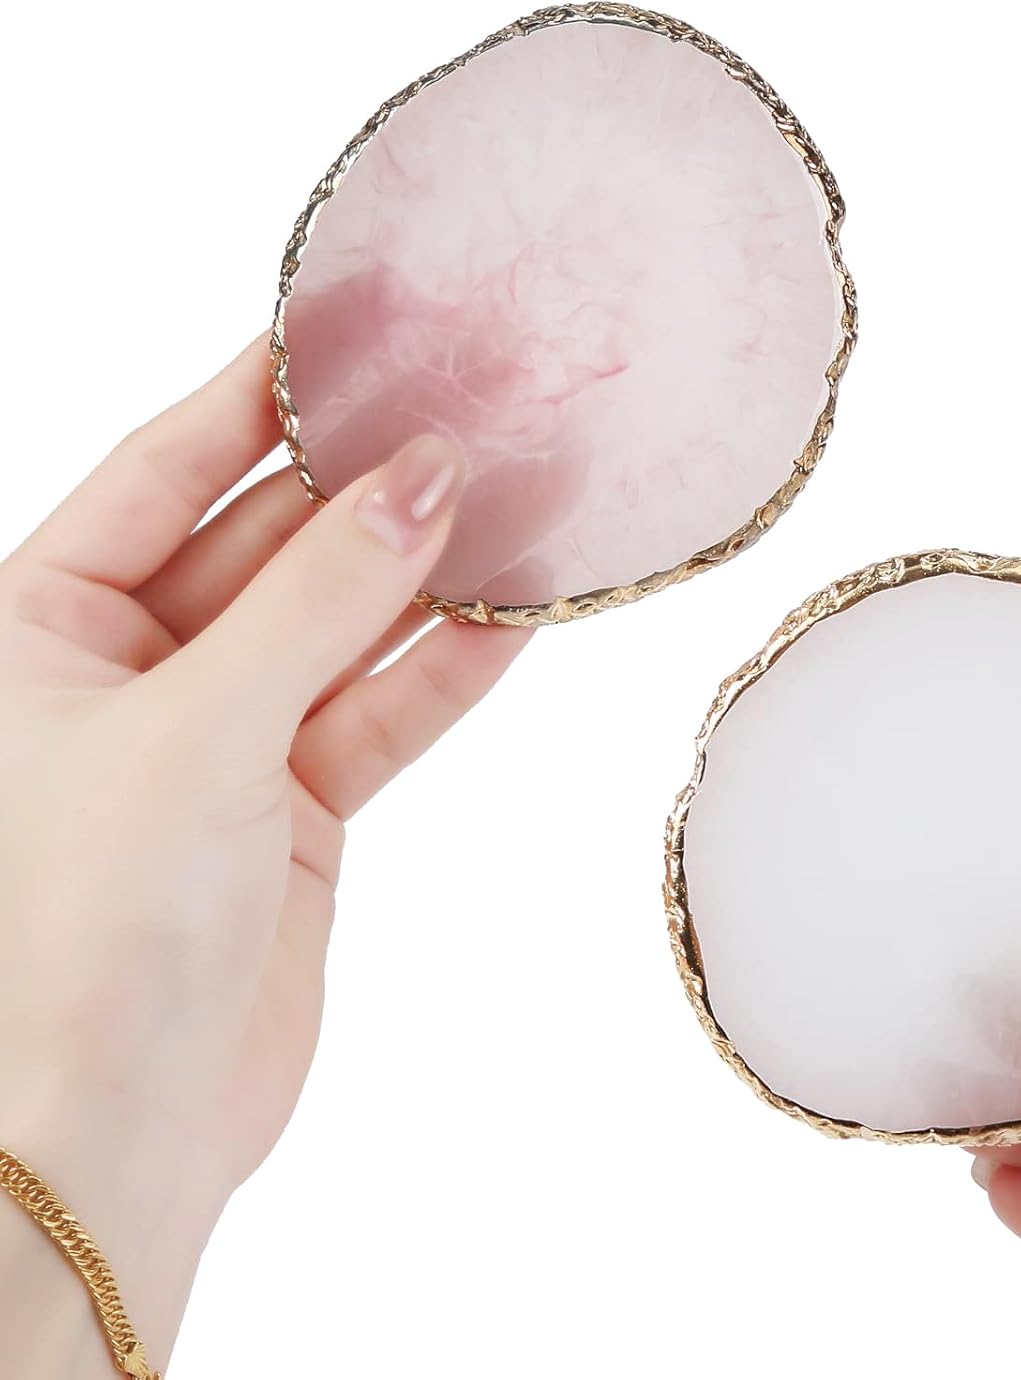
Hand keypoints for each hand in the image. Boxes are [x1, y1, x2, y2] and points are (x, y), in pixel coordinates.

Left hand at [0, 337, 527, 1373]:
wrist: (118, 1129)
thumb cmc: (89, 924)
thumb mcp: (201, 724)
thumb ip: (321, 597)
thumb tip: (426, 478)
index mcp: (37, 623)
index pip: (165, 468)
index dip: (261, 398)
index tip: (358, 333)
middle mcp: (125, 670)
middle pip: (268, 545)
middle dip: (369, 494)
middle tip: (475, 420)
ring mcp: (216, 741)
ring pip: (337, 632)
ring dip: (423, 583)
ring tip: (519, 509)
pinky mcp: (290, 811)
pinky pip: (375, 716)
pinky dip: (440, 675)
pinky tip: (511, 621)